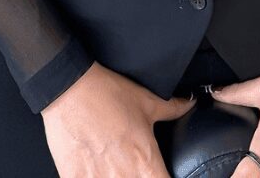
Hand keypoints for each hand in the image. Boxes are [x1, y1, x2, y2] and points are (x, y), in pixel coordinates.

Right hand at [40, 60, 195, 176]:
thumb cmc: (108, 95)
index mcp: (144, 162)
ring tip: (116, 167)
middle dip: (143, 177)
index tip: (161, 173)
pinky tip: (97, 170)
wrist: (70, 91)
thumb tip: (189, 104)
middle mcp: (123, 177)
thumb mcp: (147, 101)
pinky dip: (97, 177)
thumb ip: (172, 109)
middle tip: (136, 167)